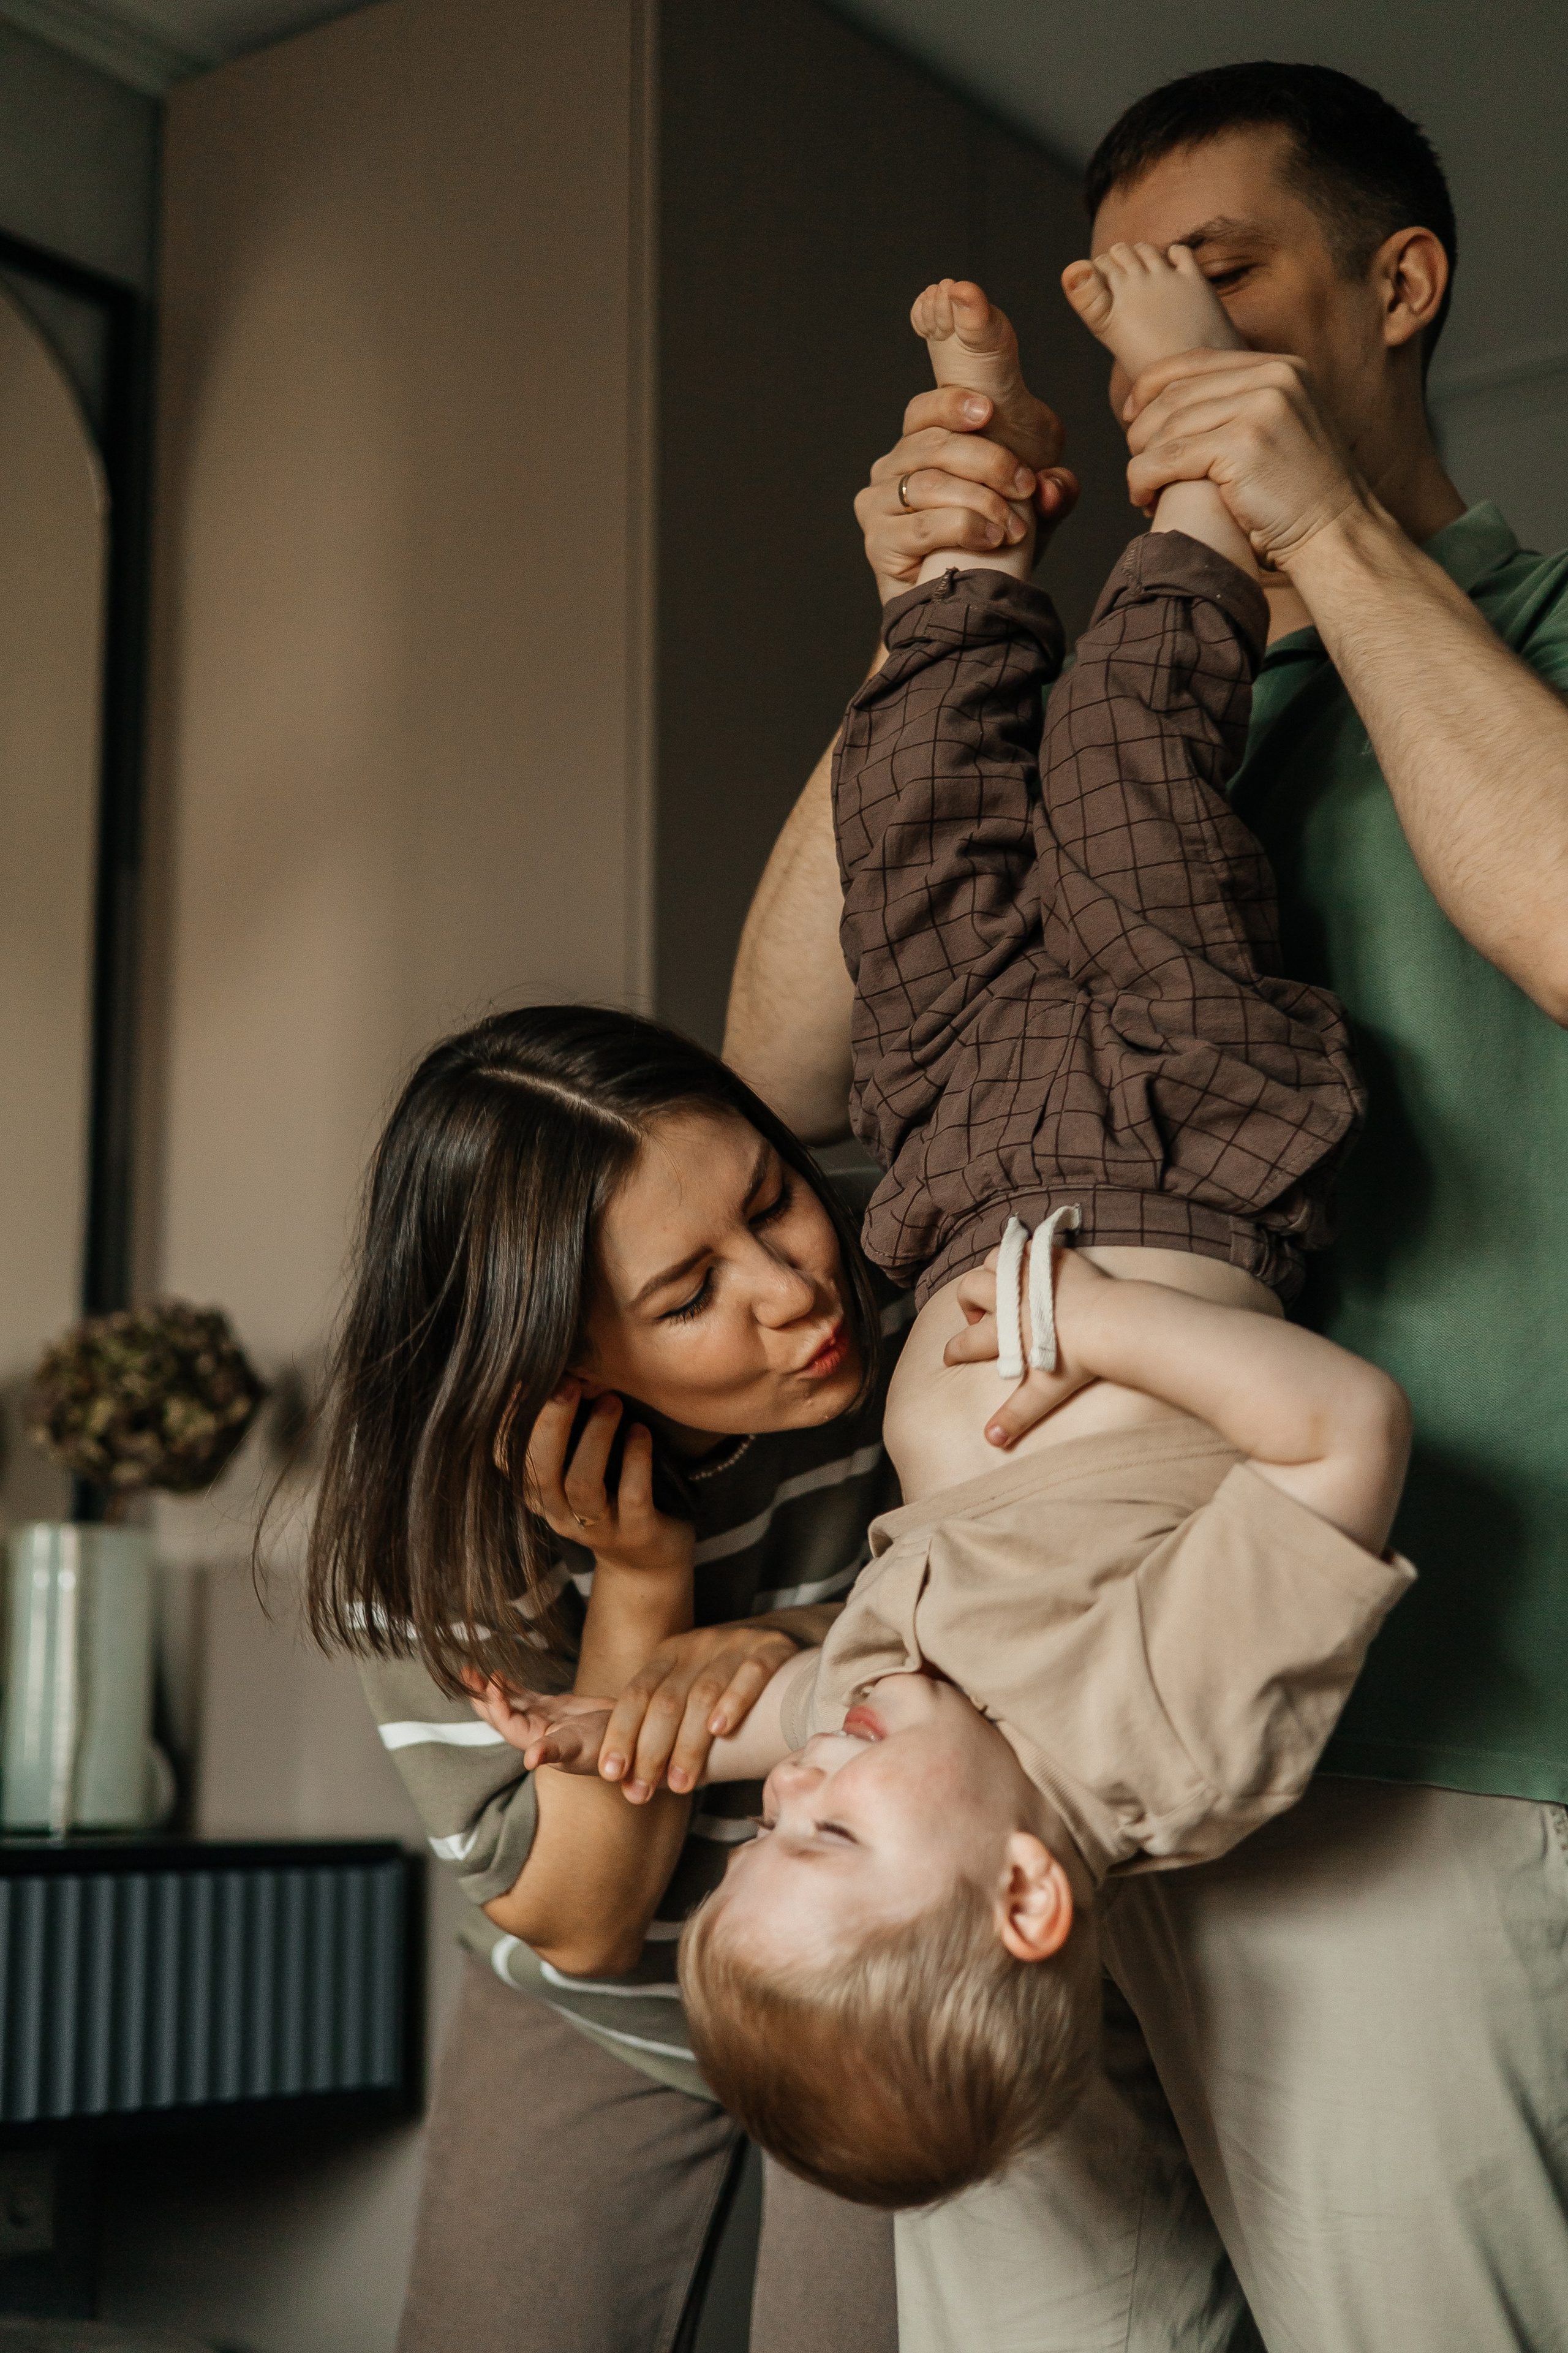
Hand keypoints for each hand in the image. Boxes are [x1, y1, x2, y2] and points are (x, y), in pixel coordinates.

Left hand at [467, 1679, 613, 1772]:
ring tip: (471, 1671)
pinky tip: (498, 1675)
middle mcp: (536, 1734)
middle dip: (482, 1697)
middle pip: (501, 1715)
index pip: (508, 1725)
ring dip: (490, 1690)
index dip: (496, 1706)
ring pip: (510, 1704)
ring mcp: (543, 1721)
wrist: (634, 1738)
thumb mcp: (585, 1746)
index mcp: (539, 1744)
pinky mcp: (553, 1709)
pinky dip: (510, 1687)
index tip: (488, 1682)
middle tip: (465, 1674)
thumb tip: (530, 1760)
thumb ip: (557, 1750)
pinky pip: (525, 1697)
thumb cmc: (611, 1747)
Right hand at [518, 1379, 692, 1582]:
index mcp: (538, 1491)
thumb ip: (569, 1422)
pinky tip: (642, 1432)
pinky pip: (632, 1497)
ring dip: (595, 1438)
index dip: (509, 1420)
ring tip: (613, 1401)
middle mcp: (559, 1513)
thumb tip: (562, 1366)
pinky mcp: (637, 1535)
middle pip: (540, 1470)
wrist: (650, 1559)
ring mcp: (597, 1529)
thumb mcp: (581, 1457)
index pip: (506, 1457)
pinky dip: (635, 1460)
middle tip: (572, 1382)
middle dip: (552, 1422)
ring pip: (581, 1485)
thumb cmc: (613, 1491)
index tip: (526, 1378)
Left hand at [596, 1621, 803, 1801]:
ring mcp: (735, 1644)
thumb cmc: (725, 1685)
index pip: (636, 1694)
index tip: (612, 1773)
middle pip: (666, 1700)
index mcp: (668, 1655)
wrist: (782, 1643)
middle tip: (643, 1792)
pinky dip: (734, 1701)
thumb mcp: (686, 1690)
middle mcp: (697, 1645)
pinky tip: (722, 1730)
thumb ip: (659, 1726)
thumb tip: (627, 1782)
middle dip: (651, 1750)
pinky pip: (751, 1673)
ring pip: (703, 1694)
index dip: (621, 1733)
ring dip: (689, 1744)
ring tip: (682, 1784)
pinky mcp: (771, 1648)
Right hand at [855, 385, 1079, 604]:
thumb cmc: (990, 547)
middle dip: (989, 463)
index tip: (989, 411)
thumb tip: (1053, 487)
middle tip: (1025, 487)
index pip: (922, 412)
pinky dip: (964, 529)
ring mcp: (877, 505)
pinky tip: (991, 540)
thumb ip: (1051, 490)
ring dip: (982, 501)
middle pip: (934, 446)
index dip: (951, 404)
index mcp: (917, 447)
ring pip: (930, 484)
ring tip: (1014, 527)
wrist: (960, 608)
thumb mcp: (1031, 509)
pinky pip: (924, 526)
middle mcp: (889, 470)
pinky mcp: (878, 542)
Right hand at [943, 1241, 1106, 1447]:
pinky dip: (1022, 1254)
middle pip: (968, 1288)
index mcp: (1004, 1330)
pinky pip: (1025, 1245)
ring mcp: (1030, 1273)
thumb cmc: (1079, 1359)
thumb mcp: (1046, 1391)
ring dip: (992, 1273)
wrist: (1113, 1323)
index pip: (965, 1341)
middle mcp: (1009, 1297)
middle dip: (967, 1302)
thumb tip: (992, 1441)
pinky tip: (1032, 1268)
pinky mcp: (1052, 1256)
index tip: (950, 1357)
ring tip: (1005, 1289)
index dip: (953, 1351)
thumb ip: (1016, 1414)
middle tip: (984, 1318)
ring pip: (993, 1260)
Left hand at [1122, 349, 1363, 567]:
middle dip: (1142, 431)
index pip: (1195, 360)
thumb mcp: (1276, 433)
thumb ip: (1238, 407)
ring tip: (1142, 489)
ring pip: (1167, 426)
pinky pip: (1168, 457)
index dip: (1150, 386)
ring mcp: (1260, 407)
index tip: (1131, 417)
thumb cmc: (1299, 498)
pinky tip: (1143, 498)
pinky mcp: (1243, 444)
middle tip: (1137, 464)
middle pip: (1174, 393)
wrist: (1336, 535)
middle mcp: (1274, 377)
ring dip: (1142, 460)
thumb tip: (1171, 404)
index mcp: (1281, 368)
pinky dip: (1145, 478)